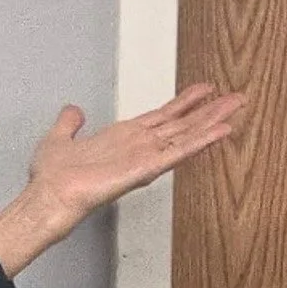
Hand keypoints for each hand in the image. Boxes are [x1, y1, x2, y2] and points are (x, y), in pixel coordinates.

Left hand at [0, 83, 243, 276]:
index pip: (160, 116)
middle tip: (237, 97)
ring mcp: (144, 157)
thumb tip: (73, 110)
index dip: (183, 103)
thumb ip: (69, 124)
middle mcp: (138, 146)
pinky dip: (201, 141)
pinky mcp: (145, 170)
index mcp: (122, 137)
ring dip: (212, 120)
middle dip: (209, 110)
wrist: (49, 196)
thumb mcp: (58, 139)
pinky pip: (177, 153)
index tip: (205, 90)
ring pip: (185, 135)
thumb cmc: (52, 176)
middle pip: (181, 124)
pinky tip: (221, 130)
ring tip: (237, 106)